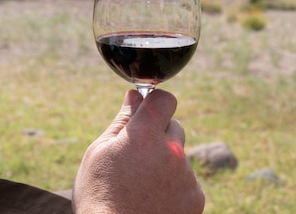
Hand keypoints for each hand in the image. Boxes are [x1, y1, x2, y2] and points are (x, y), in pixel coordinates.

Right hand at [72, 90, 204, 213]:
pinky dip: (175, 187)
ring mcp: (186, 176)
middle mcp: (172, 151)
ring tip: (141, 186)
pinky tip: (153, 200)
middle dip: (159, 136)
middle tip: (136, 159)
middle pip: (174, 127)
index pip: (165, 99)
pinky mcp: (195, 198)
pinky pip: (187, 181)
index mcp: (145, 134)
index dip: (155, 104)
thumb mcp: (99, 153)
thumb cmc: (99, 196)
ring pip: (179, 157)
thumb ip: (122, 121)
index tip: (146, 113)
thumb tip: (134, 95)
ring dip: (166, 163)